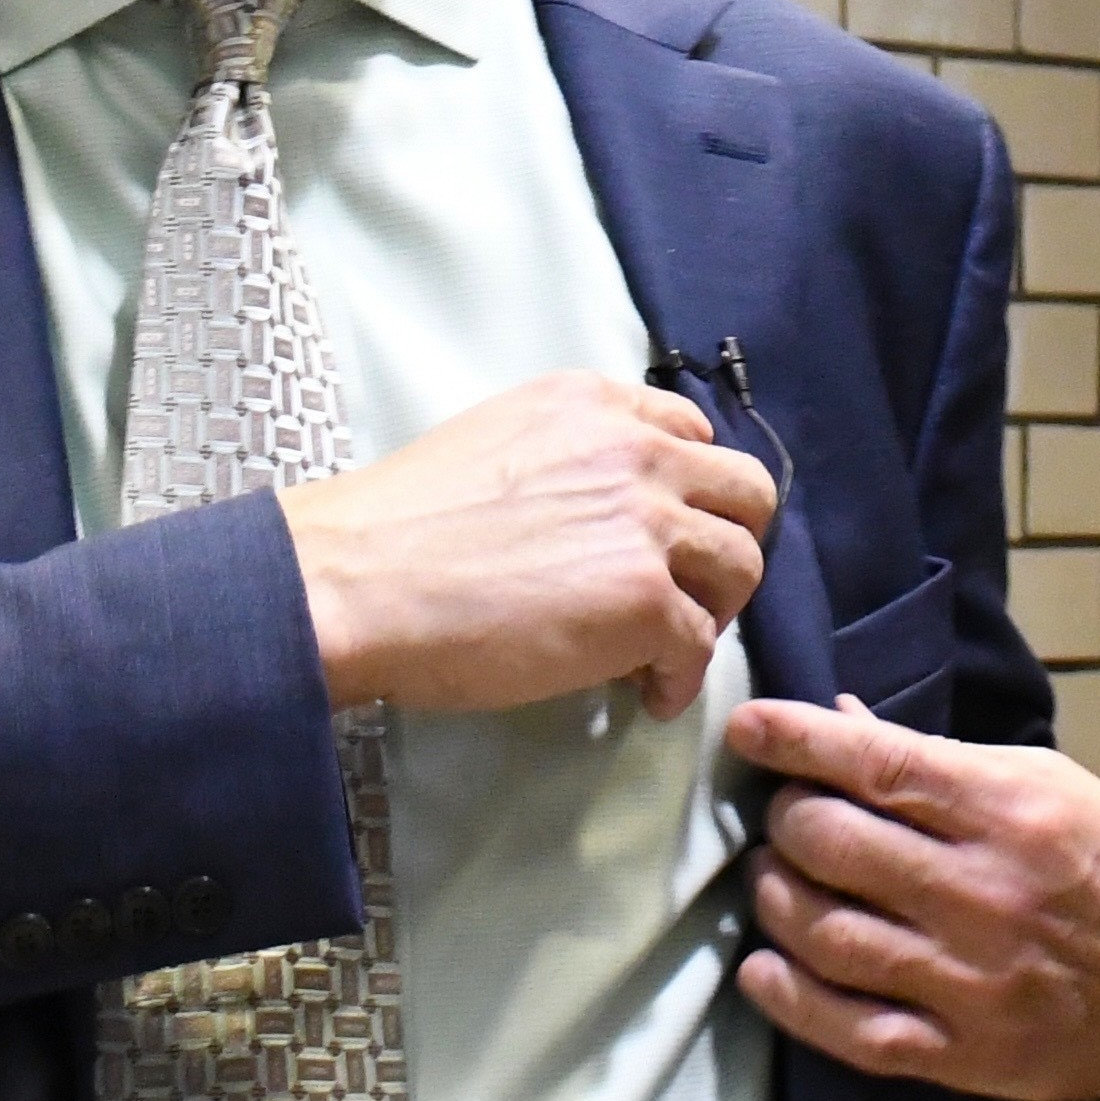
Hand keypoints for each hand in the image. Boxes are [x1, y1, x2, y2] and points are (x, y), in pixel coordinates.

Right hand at [279, 372, 775, 718]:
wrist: (351, 581)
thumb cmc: (395, 527)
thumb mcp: (495, 443)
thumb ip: (567, 459)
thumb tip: (599, 520)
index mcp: (593, 406)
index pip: (692, 430)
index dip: (690, 490)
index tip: (670, 531)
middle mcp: (635, 450)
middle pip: (747, 491)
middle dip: (729, 542)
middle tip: (691, 590)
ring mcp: (646, 525)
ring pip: (743, 563)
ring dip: (715, 611)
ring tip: (669, 646)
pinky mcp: (643, 601)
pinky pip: (701, 644)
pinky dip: (681, 677)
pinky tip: (645, 694)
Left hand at [724, 696, 1099, 1100]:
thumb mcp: (1051, 785)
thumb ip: (943, 762)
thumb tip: (844, 722)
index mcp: (1012, 810)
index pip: (878, 764)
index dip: (796, 739)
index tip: (747, 725)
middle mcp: (985, 893)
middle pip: (832, 845)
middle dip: (786, 819)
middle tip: (786, 815)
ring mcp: (972, 979)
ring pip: (825, 934)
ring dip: (776, 898)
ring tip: (776, 879)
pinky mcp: (964, 1053)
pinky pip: (849, 1030)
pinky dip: (789, 998)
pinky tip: (765, 969)